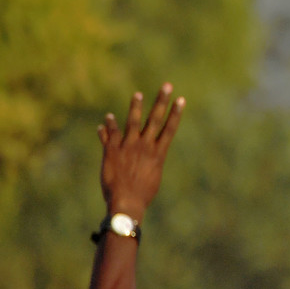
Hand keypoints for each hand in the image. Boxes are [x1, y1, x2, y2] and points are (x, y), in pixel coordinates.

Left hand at [98, 83, 184, 220]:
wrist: (126, 202)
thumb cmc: (143, 193)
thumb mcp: (153, 175)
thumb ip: (151, 160)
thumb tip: (152, 154)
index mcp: (158, 153)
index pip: (170, 128)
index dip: (176, 113)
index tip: (181, 99)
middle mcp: (144, 146)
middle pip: (154, 119)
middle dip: (161, 101)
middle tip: (167, 86)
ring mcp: (128, 147)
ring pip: (132, 122)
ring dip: (135, 107)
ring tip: (138, 94)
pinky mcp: (112, 151)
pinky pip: (110, 135)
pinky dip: (108, 126)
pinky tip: (107, 118)